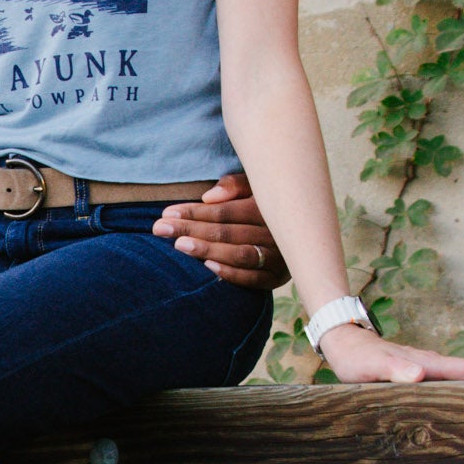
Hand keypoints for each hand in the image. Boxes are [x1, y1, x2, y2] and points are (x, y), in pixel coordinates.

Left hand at [153, 175, 289, 291]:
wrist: (303, 229)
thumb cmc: (265, 202)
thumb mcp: (255, 186)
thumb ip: (235, 185)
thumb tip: (209, 197)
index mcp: (268, 206)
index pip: (224, 210)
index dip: (194, 212)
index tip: (167, 213)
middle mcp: (276, 231)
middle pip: (227, 231)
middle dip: (191, 229)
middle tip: (160, 229)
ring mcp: (279, 256)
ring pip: (239, 253)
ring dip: (207, 250)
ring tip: (179, 246)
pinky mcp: (278, 277)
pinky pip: (253, 278)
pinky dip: (231, 273)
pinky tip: (207, 267)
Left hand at [320, 323, 463, 385]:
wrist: (343, 342)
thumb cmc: (357, 356)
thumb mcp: (373, 365)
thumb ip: (394, 369)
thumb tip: (420, 374)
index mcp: (428, 363)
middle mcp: (432, 366)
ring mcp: (425, 371)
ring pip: (459, 383)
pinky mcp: (416, 378)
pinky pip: (444, 388)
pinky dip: (458, 398)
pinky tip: (458, 414)